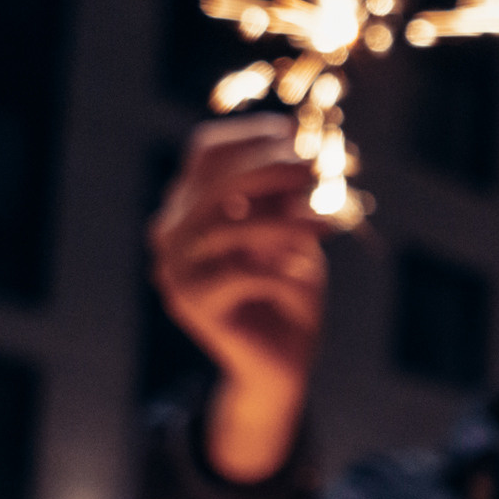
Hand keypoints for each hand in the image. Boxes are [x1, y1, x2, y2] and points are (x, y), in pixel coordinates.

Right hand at [149, 116, 330, 481]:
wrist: (280, 362)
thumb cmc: (289, 290)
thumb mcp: (296, 234)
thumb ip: (292, 197)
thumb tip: (309, 150)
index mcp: (191, 204)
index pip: (207, 152)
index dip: (254, 138)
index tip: (300, 136)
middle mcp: (172, 230)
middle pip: (215, 182)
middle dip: (273, 169)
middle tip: (319, 172)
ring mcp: (176, 267)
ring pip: (225, 225)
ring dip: (283, 219)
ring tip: (327, 222)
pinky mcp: (192, 304)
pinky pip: (239, 274)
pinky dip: (278, 269)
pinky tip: (305, 273)